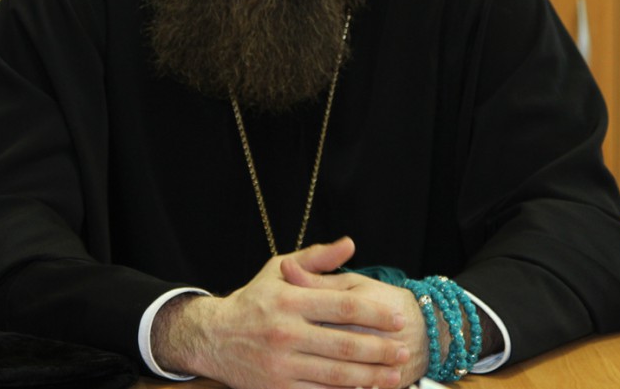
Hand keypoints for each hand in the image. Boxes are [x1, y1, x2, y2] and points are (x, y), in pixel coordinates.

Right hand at [152, 237, 411, 388]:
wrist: (214, 337)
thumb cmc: (253, 300)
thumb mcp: (278, 270)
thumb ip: (316, 258)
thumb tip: (350, 244)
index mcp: (290, 300)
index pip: (343, 306)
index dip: (375, 313)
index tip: (397, 317)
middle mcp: (286, 332)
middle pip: (345, 343)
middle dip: (380, 348)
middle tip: (405, 348)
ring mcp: (282, 363)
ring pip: (337, 373)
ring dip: (371, 376)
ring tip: (395, 374)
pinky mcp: (278, 386)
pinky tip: (364, 388)